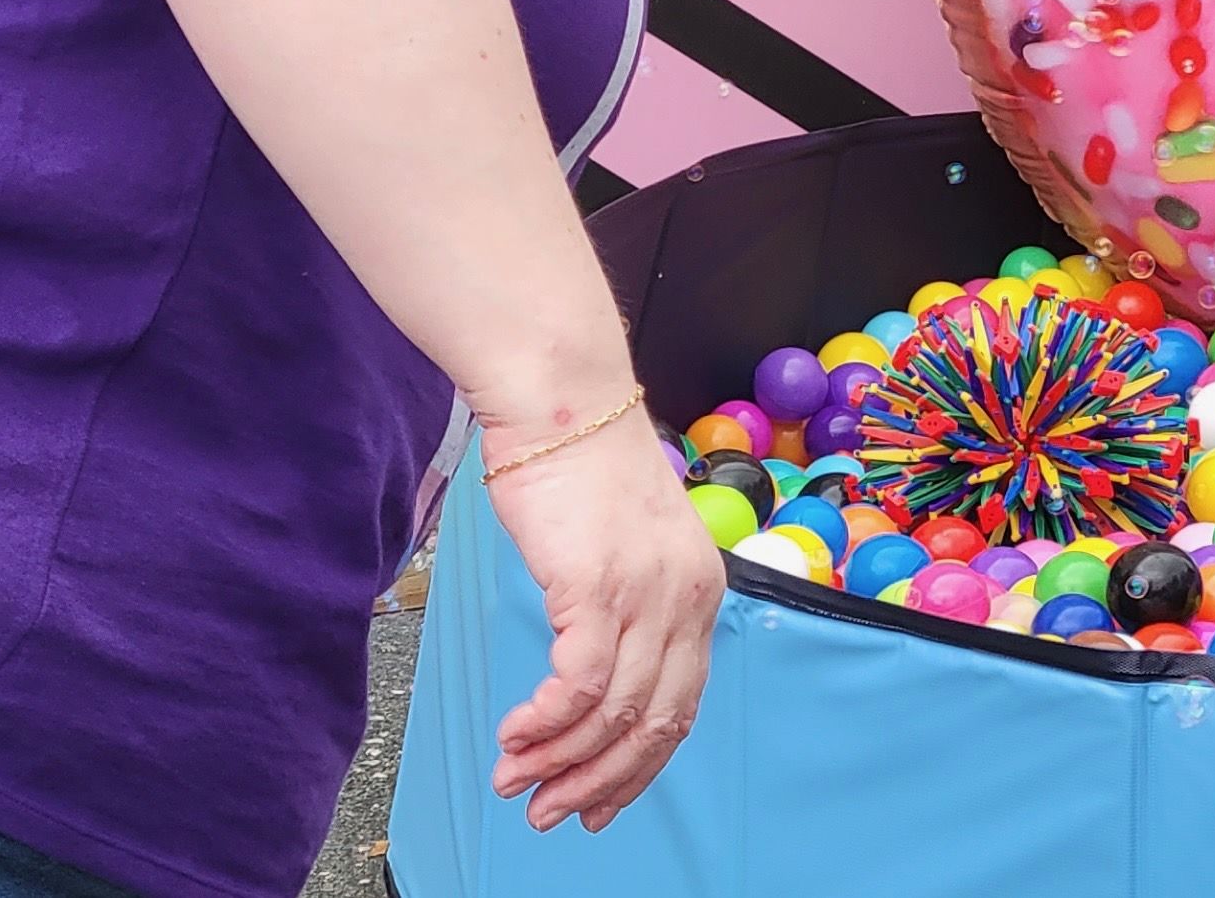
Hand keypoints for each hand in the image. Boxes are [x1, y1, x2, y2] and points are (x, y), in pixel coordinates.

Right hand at [486, 402, 722, 832]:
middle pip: (656, 720)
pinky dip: (545, 722)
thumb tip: (594, 677)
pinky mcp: (598, 586)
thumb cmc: (579, 468)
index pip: (683, 703)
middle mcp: (687, 596)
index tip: (601, 803)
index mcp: (700, 590)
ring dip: (559, 760)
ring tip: (515, 782)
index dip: (641, 764)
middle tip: (551, 812)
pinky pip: (578, 683)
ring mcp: (647, 592)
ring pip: (614, 712)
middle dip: (601, 780)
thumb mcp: (626, 546)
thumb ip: (625, 606)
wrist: (562, 402)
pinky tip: (514, 735)